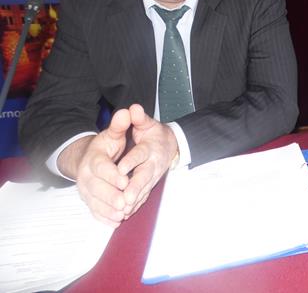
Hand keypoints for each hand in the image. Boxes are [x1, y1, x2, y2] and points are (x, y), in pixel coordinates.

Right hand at [59, 110, 131, 227]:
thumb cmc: (106, 146)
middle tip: (124, 203)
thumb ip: (120, 124)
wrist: (89, 158)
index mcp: (93, 158)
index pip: (100, 168)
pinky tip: (115, 222)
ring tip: (122, 214)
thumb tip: (128, 111)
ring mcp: (86, 189)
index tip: (125, 180)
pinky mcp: (89, 200)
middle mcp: (86, 176)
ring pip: (95, 202)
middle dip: (110, 196)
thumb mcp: (113, 133)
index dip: (112, 175)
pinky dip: (104, 217)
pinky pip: (94, 210)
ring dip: (108, 209)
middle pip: (96, 188)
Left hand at [117, 104, 177, 218]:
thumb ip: (139, 118)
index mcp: (151, 148)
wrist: (171, 145)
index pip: (140, 155)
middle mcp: (153, 164)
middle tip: (125, 198)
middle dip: (135, 188)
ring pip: (144, 190)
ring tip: (123, 210)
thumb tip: (133, 108)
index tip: (120, 169)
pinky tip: (124, 214)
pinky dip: (134, 206)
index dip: (131, 161)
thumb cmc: (155, 134)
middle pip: (144, 177)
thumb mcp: (147, 123)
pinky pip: (143, 197)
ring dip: (134, 201)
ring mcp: (153, 176)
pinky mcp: (150, 185)